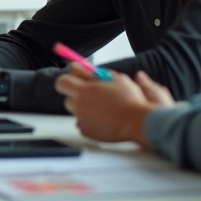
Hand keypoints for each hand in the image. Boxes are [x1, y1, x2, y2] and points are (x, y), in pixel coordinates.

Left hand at [54, 63, 168, 145]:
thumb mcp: (116, 78)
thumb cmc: (130, 99)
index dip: (70, 78)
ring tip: (101, 108)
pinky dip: (90, 120)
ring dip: (84, 107)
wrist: (138, 123)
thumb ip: (98, 74)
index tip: (77, 77)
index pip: (62, 81)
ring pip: (76, 110)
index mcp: (84, 90)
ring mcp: (81, 119)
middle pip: (67, 96)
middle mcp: (79, 104)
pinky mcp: (86, 131)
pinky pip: (83, 122)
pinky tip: (103, 119)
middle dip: (77, 93)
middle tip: (91, 93)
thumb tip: (88, 70)